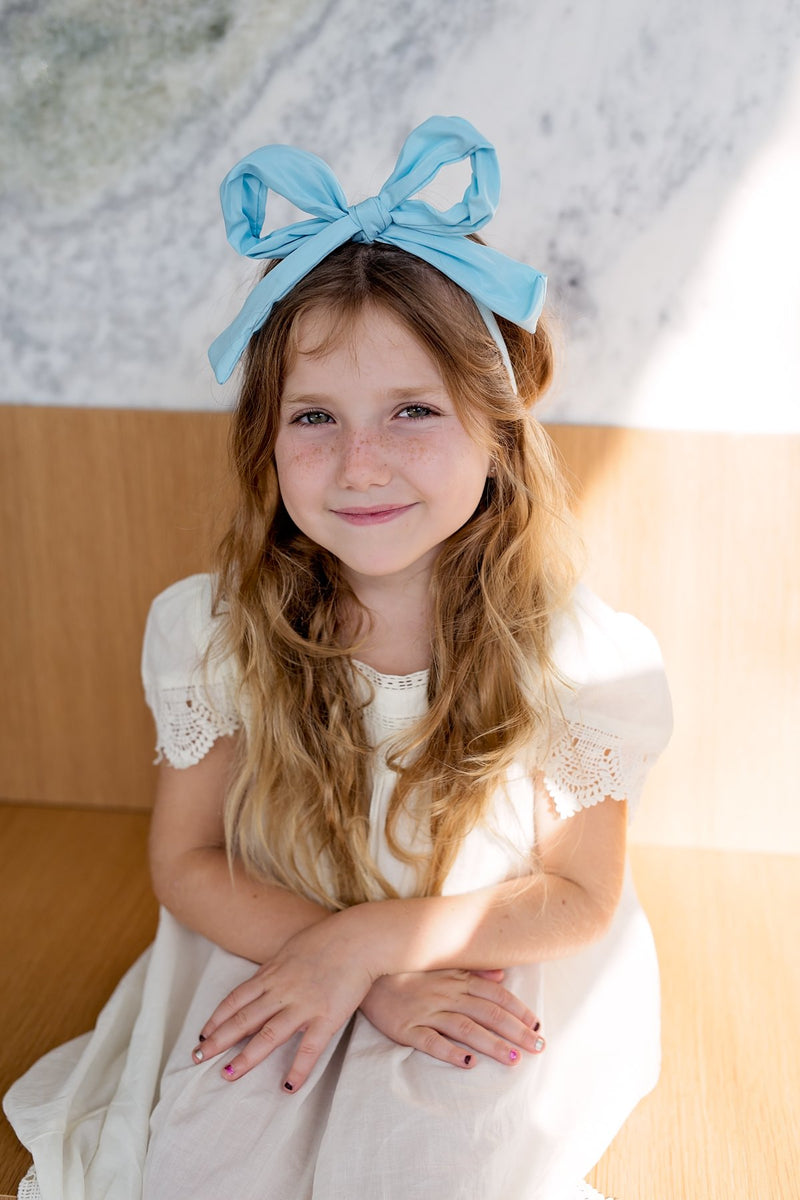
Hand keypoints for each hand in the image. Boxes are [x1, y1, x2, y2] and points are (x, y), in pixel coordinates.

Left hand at [192, 919, 373, 1091]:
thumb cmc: (329, 938)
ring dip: (246, 1057)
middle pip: (242, 1019)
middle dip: (218, 1040)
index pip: (236, 999)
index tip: (203, 1034)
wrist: (360, 937)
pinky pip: (308, 1049)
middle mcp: (281, 991)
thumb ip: (277, 967)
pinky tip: (287, 1088)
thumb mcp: (292, 948)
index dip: (217, 1018)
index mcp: (272, 973)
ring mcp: (303, 1005)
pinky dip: (297, 1070)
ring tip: (227, 1075)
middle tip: (198, 1058)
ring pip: (267, 1035)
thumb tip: (264, 976)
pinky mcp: (326, 1017)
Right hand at [359, 968, 544, 1068]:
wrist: (366, 971)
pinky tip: (469, 1064)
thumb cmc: (408, 970)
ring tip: (513, 1059)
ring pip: (465, 1028)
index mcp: (456, 979)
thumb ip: (473, 970)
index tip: (538, 1025)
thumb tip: (503, 975)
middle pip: (487, 1013)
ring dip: (491, 1044)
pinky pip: (431, 1042)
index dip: (518, 1010)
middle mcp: (445, 994)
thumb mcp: (441, 965)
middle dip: (515, 1031)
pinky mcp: (406, 1029)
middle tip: (538, 1048)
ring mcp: (426, 1011)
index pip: (494, 994)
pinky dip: (450, 1052)